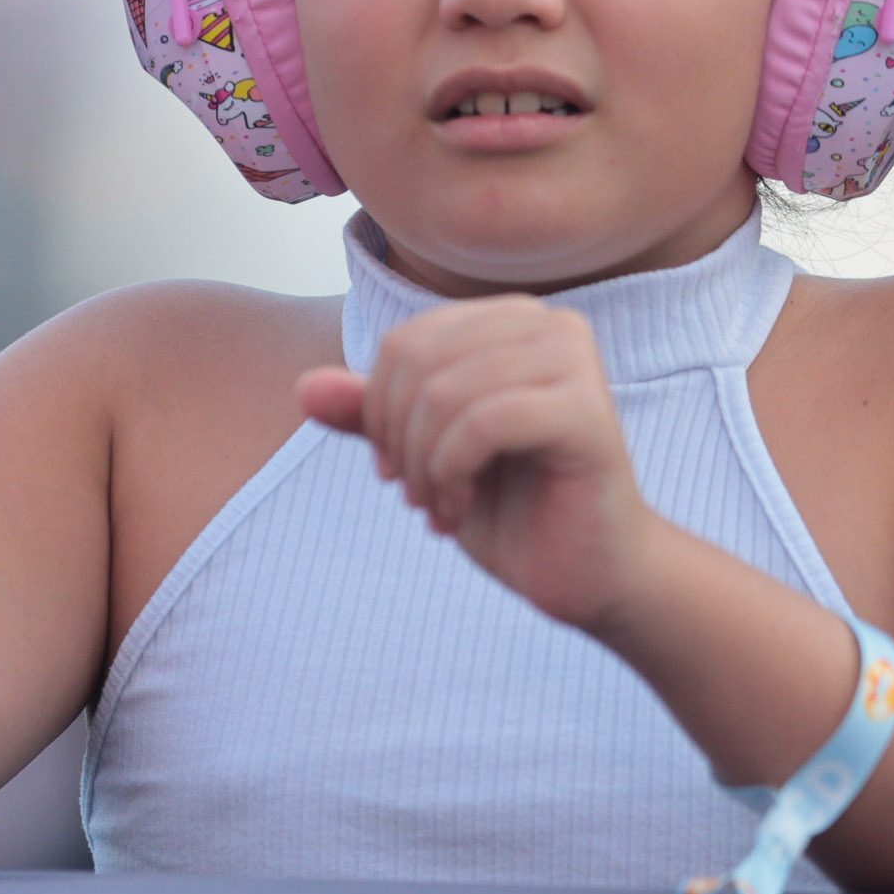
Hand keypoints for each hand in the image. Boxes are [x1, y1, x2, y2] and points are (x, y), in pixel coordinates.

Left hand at [296, 296, 660, 632]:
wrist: (587, 572)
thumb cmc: (511, 506)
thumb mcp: (423, 454)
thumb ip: (371, 415)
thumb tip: (304, 388)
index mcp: (509, 321)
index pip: (402, 343)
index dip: (378, 412)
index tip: (396, 470)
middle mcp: (549, 324)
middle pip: (417, 362)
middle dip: (398, 440)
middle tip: (417, 496)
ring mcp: (574, 362)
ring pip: (446, 393)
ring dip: (425, 466)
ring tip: (440, 508)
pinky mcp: (589, 411)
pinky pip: (485, 422)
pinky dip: (453, 473)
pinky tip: (461, 510)